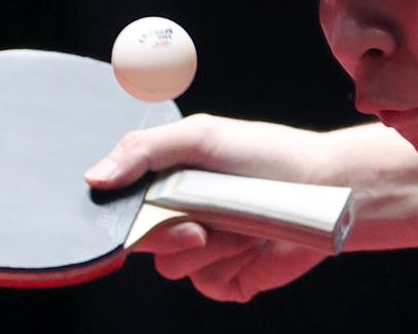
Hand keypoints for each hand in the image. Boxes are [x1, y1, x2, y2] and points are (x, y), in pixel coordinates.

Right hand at [84, 114, 341, 301]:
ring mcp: (202, 250)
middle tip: (200, 221)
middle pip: (141, 241)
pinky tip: (250, 242)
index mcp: (168, 179)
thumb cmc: (267, 153)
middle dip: (168, 232)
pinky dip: (226, 264)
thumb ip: (144, 150)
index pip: (121, 203)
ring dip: (207, 246)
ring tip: (239, 221)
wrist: (323, 189)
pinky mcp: (225, 278)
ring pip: (172, 266)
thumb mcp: (201, 136)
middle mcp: (180, 215)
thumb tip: (94, 178)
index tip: (142, 207)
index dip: (124, 211)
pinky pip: (204, 283)